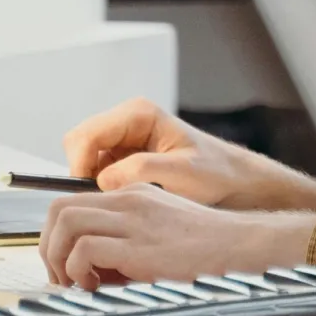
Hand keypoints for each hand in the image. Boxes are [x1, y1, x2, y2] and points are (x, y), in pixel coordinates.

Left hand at [39, 184, 315, 287]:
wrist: (243, 246)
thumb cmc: (209, 247)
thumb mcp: (162, 232)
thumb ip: (127, 240)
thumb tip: (91, 271)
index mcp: (136, 195)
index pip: (74, 203)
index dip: (60, 237)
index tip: (68, 265)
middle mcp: (131, 200)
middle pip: (59, 209)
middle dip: (49, 246)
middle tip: (62, 276)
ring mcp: (134, 219)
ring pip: (65, 224)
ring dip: (59, 258)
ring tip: (76, 282)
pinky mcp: (138, 245)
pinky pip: (84, 250)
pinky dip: (78, 271)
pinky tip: (97, 286)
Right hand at [63, 98, 315, 212]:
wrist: (236, 183)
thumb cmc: (216, 174)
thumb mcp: (182, 173)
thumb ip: (141, 170)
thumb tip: (104, 178)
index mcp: (140, 114)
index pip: (88, 134)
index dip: (81, 163)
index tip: (90, 190)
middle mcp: (128, 121)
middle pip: (79, 142)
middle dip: (82, 171)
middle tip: (100, 198)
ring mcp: (124, 140)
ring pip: (83, 157)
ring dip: (90, 180)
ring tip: (116, 201)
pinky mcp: (124, 158)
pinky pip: (95, 170)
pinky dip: (99, 186)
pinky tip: (121, 200)